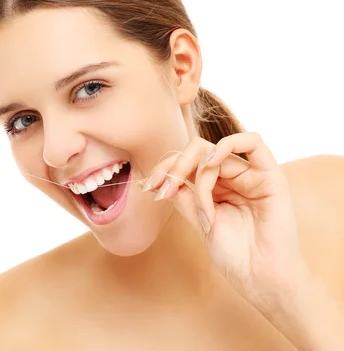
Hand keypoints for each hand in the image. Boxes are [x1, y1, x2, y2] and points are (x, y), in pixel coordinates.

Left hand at [141, 133, 303, 304]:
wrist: (261, 278)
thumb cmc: (234, 255)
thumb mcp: (199, 221)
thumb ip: (185, 197)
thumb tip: (163, 178)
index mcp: (216, 187)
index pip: (188, 162)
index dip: (166, 168)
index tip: (149, 187)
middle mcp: (233, 177)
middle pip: (197, 151)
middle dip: (174, 166)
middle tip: (162, 188)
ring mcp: (252, 174)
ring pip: (213, 151)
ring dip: (195, 170)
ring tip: (196, 201)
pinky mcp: (271, 176)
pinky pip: (253, 142)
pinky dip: (226, 146)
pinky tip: (210, 163)